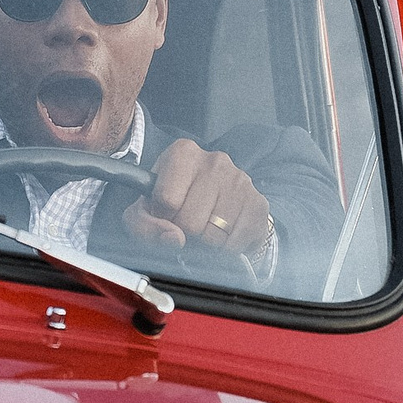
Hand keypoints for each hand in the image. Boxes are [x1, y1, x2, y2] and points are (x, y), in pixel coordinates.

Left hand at [122, 140, 271, 263]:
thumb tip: (173, 238)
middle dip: (185, 233)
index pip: (166, 200)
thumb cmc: (174, 204)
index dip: (163, 218)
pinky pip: (236, 243)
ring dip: (205, 243)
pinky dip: (226, 249)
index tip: (168, 214)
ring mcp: (239, 181)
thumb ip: (144, 225)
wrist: (214, 204)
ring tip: (205, 229)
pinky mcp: (258, 203)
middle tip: (187, 225)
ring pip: (213, 236)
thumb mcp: (146, 211)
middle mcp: (214, 161)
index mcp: (182, 153)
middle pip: (190, 221)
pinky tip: (223, 235)